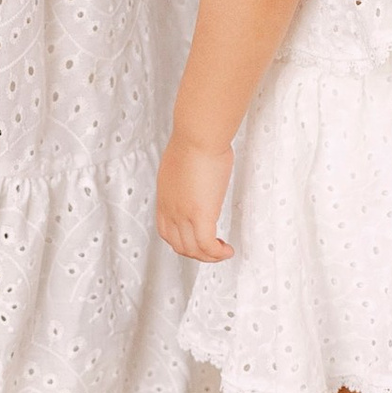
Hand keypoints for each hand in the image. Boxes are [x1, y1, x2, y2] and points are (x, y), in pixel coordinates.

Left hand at [156, 131, 233, 261]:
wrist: (198, 136)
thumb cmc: (194, 140)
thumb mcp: (181, 163)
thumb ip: (185, 177)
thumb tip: (196, 178)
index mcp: (165, 197)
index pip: (166, 231)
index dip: (181, 241)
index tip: (196, 240)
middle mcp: (171, 209)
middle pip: (179, 245)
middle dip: (197, 253)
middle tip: (213, 250)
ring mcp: (184, 214)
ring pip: (193, 249)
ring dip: (209, 256)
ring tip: (223, 252)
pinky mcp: (201, 214)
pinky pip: (207, 244)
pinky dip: (217, 253)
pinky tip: (227, 250)